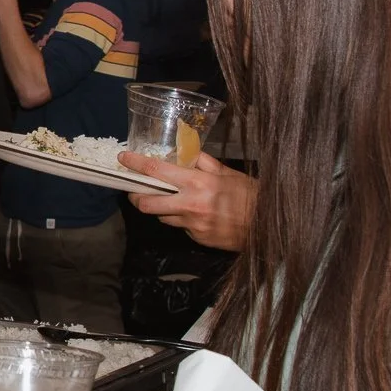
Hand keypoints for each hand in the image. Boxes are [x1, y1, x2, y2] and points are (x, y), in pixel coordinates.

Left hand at [121, 152, 255, 252]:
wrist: (267, 225)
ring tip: (172, 200)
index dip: (136, 164)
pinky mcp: (196, 238)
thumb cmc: (248, 194)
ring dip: (162, 208)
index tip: (123, 158)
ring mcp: (192, 225)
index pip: (157, 171)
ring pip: (162, 216)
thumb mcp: (226, 172)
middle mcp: (190, 204)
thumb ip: (202, 162)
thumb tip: (181, 151)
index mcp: (197, 183)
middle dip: (136, 196)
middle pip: (147, 203)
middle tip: (136, 190)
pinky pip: (180, 227)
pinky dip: (182, 219)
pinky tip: (195, 215)